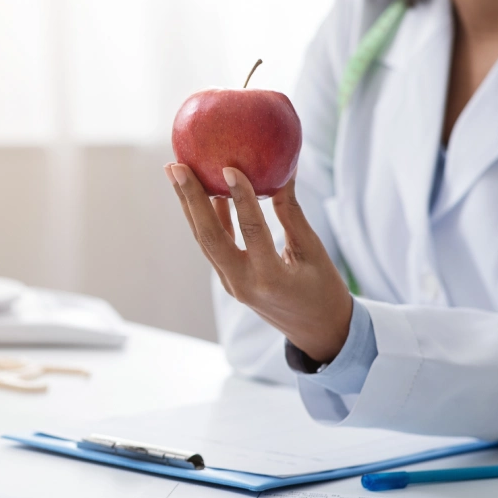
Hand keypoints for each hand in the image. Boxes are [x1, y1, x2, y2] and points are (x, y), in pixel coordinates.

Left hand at [165, 163, 352, 363]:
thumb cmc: (323, 290)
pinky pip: (213, 244)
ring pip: (204, 239)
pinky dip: (208, 217)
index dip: (240, 198)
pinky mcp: (228, 279)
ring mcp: (231, 283)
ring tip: (174, 171)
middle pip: (209, 236)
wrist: (317, 331)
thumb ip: (293, 214)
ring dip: (188, 204)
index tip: (229, 167)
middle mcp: (243, 283)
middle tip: (176, 166)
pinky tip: (205, 191)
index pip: (252, 231)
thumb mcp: (314, 252)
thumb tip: (284, 171)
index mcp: (271, 278)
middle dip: (190, 199)